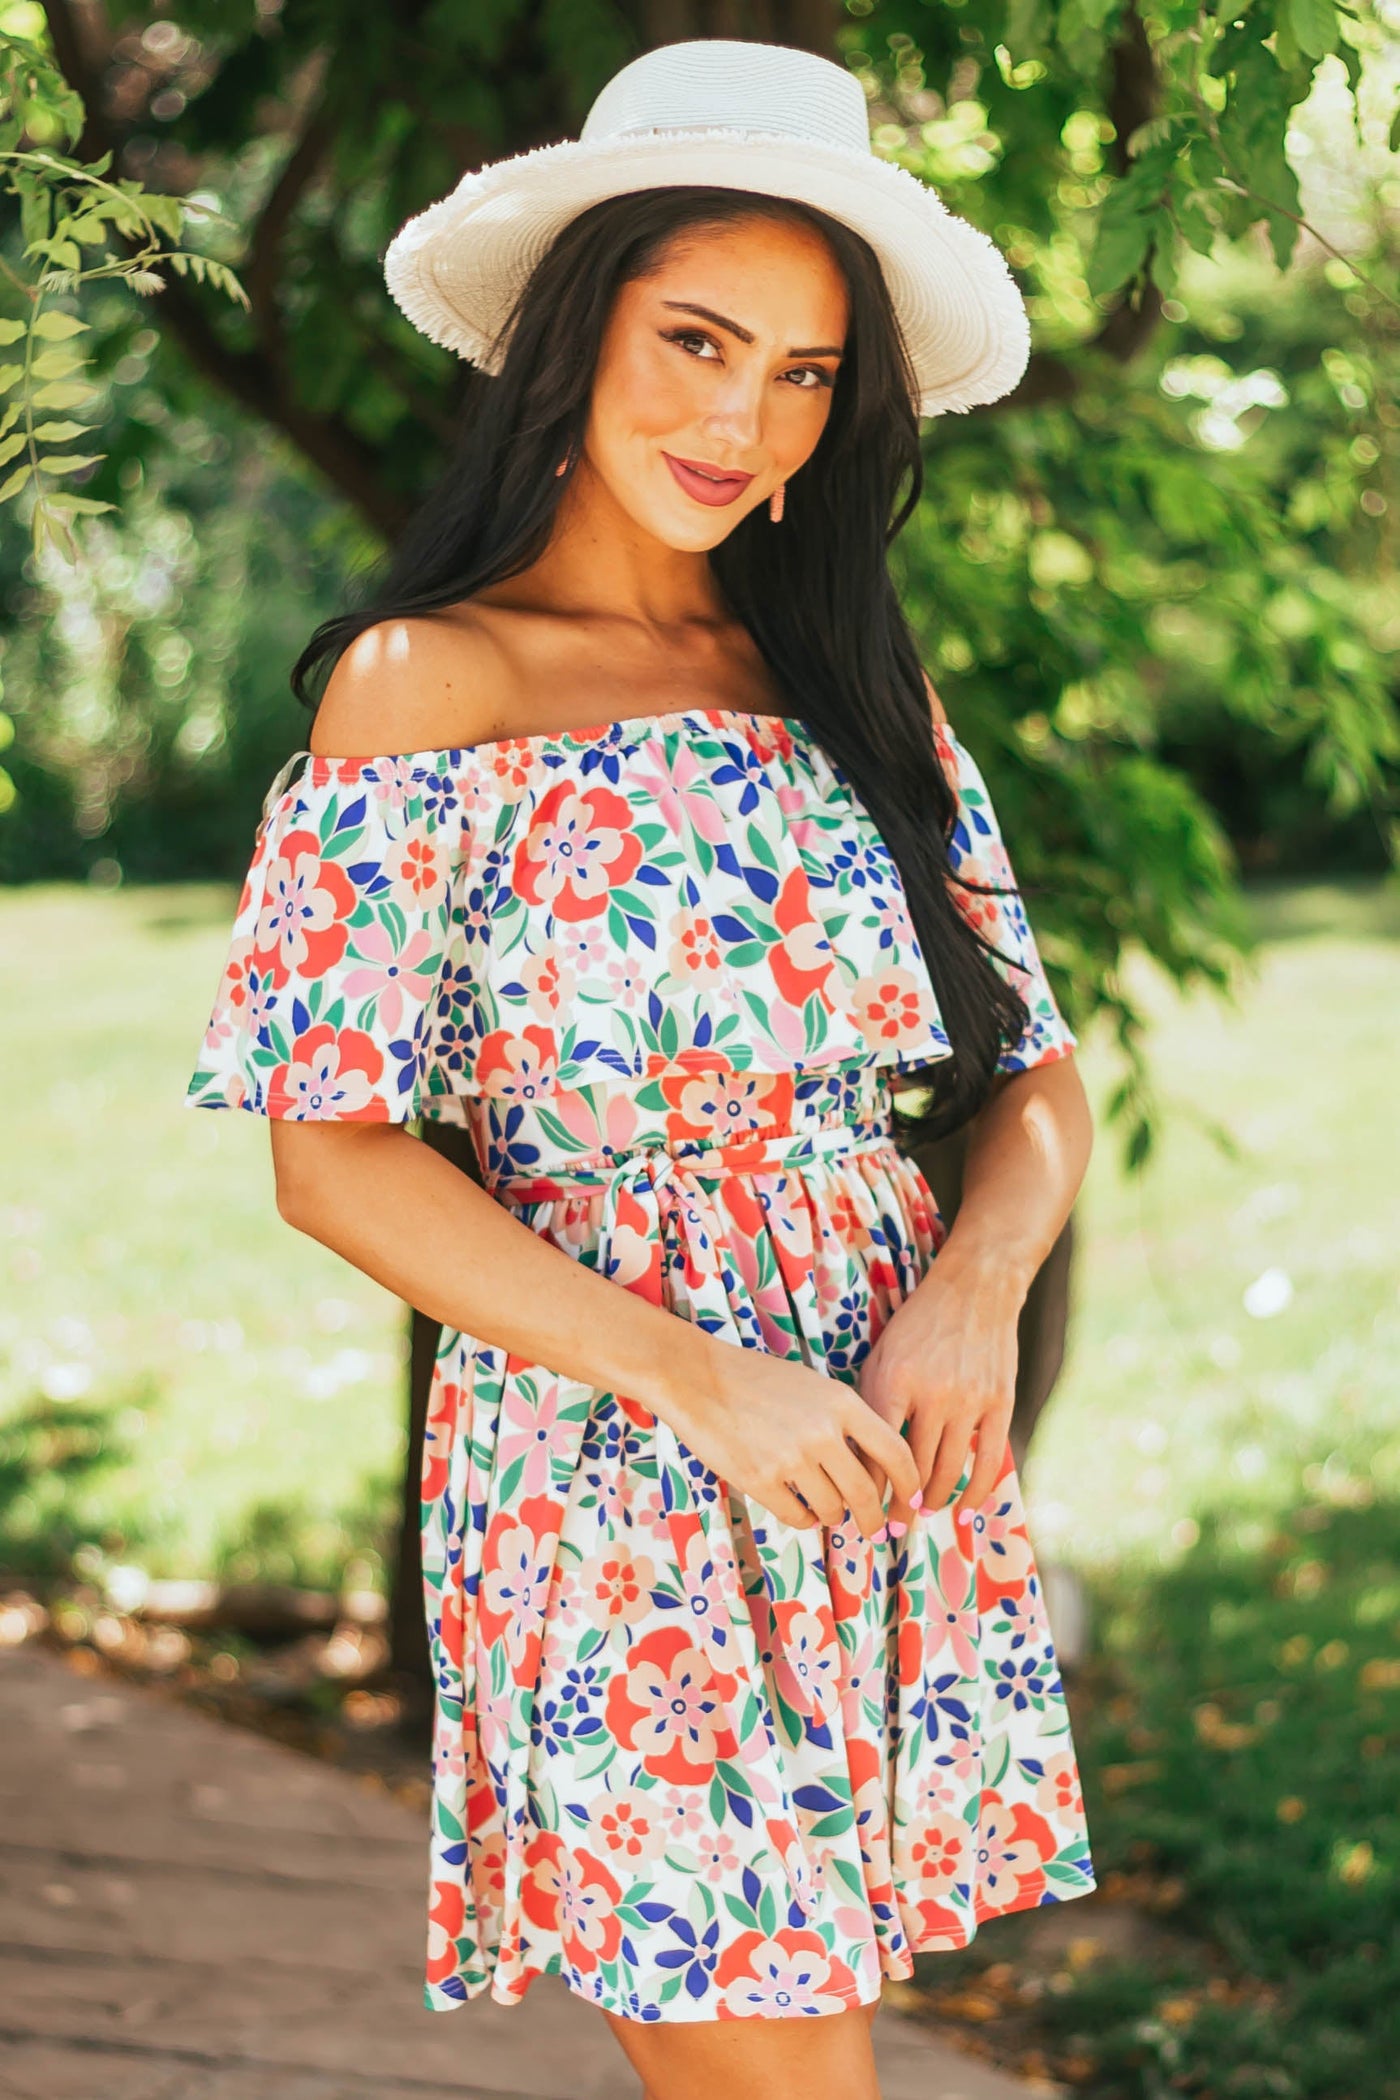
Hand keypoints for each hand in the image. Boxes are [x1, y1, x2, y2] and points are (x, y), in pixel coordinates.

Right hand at [671, 1339, 921, 1542]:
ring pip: (831, 1509)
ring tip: (825, 1508)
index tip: (912, 1501)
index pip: (895, 1452)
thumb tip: (874, 1467)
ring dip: (833, 1516)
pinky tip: (798, 1508)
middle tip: (873, 1528)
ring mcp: (790, 1458)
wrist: (697, 1377)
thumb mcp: (812, 1386)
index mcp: (841, 1402)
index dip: (910, 1483)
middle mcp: (822, 1432)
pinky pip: (797, 1517)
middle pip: (866, 1493)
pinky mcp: (760, 1480)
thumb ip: (844, 1421)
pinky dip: (803, 1519)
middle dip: (873, 1518)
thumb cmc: (756, 1379)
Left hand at [856, 1255, 1021, 1533]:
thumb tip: (855, 1453)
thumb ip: (871, 1400)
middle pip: (914, 1467)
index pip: (878, 1449)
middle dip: (901, 1504)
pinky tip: (964, 1510)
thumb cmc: (919, 1324)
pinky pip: (989, 1460)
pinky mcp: (999, 1403)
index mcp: (896, 1380)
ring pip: (949, 1470)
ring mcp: (970, 1400)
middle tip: (891, 1526)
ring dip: (934, 1500)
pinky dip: (976, 1492)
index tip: (863, 1508)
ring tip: (922, 1514)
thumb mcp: (883, 1353)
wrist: (975, 1289)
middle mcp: (933, 1394)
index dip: (870, 1486)